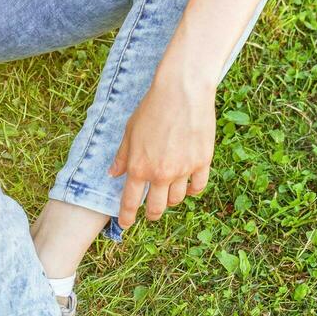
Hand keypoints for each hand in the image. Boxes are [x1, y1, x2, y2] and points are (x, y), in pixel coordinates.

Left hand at [110, 67, 216, 228]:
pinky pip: (198, 187)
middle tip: (150, 214)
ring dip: (171, 200)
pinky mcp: (202, 161)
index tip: (126, 224)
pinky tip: (187, 187)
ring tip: (168, 195)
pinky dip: (192, 190)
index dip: (127, 217)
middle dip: (151, 214)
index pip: (131, 202)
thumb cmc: (152, 108)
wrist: (182, 91)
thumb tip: (114, 174)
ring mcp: (183, 169)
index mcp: (139, 167)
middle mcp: (160, 173)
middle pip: (156, 208)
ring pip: (177, 199)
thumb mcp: (129, 132)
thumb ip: (122, 156)